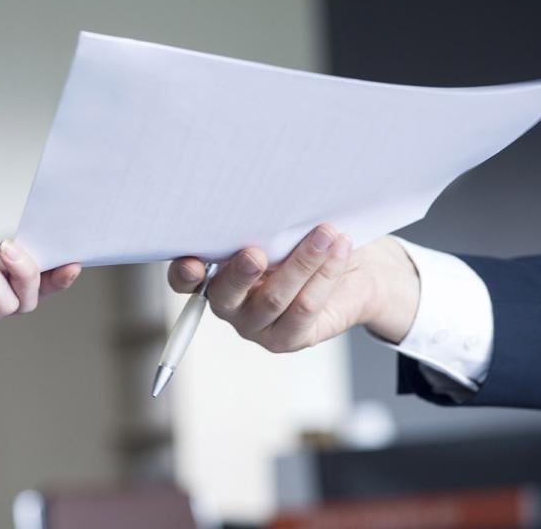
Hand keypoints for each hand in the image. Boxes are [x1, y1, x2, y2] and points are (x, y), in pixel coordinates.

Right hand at [168, 225, 418, 352]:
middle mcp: (230, 303)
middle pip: (225, 294)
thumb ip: (266, 222)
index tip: (192, 262)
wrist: (355, 269)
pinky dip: (324, 274)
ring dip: (301, 262)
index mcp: (215, 271)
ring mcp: (257, 325)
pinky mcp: (289, 338)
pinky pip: (305, 307)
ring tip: (324, 234)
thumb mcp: (281, 225)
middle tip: (255, 253)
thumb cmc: (306, 239)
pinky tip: (338, 249)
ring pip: (273, 299)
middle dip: (240, 273)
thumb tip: (265, 202)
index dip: (184, 273)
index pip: (186, 279)